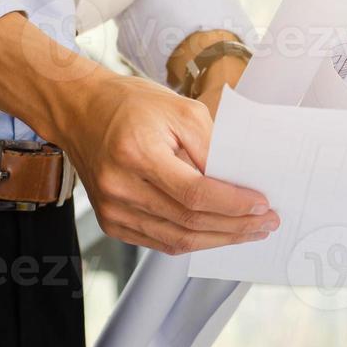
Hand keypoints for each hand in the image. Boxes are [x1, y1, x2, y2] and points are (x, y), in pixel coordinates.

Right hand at [0, 14, 276, 255]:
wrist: (80, 110)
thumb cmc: (130, 104)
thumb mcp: (180, 109)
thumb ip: (211, 146)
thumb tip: (239, 182)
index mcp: (136, 154)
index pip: (194, 193)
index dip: (233, 204)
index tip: (262, 205)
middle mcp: (120, 187)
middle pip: (188, 221)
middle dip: (235, 226)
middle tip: (266, 222)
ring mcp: (112, 209)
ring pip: (176, 239)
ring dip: (219, 239)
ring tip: (249, 231)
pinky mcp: (112, 221)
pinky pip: (159, 242)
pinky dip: (193, 240)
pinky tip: (217, 233)